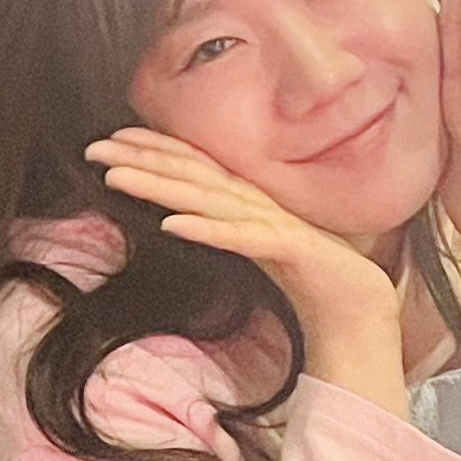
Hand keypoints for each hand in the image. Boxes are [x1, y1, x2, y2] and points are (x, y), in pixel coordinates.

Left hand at [87, 126, 409, 409]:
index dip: (153, 152)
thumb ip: (228, 233)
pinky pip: (244, 238)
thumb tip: (182, 220)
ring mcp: (277, 225)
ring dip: (161, 185)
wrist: (365, 317)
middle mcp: (260, 207)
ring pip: (209, 199)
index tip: (108, 143)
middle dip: (143, 158)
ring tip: (117, 176)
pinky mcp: (295, 250)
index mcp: (250, 206)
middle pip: (193, 175)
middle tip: (94, 146)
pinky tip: (174, 224)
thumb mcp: (258, 254)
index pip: (195, 170)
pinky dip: (209, 229)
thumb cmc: (313, 285)